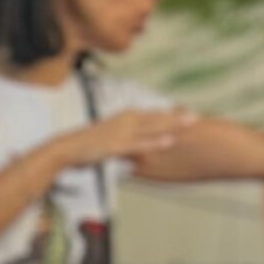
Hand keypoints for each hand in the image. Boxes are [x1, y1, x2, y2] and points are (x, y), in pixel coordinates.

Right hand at [60, 106, 196, 169]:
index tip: (187, 114)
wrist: (66, 149)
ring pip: (152, 127)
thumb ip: (126, 141)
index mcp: (126, 117)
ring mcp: (122, 132)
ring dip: (173, 124)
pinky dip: (155, 141)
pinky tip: (169, 141)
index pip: (153, 114)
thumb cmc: (86, 146)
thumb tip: (138, 148)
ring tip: (192, 123)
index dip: (171, 115)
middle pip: (157, 117)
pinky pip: (140, 143)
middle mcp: (127, 120)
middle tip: (198, 116)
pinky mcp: (117, 144)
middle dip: (178, 117)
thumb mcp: (109, 139)